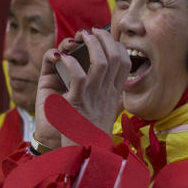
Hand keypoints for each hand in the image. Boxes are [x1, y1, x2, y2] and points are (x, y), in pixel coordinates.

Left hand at [33, 29, 129, 147]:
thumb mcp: (102, 113)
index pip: (125, 63)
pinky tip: (63, 58)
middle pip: (115, 57)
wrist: (82, 155)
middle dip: (104, 38)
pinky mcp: (78, 102)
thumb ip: (106, 97)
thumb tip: (107, 82)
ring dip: (90, 44)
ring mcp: (94, 97)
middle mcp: (108, 94)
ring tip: (80, 37)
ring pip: (99, 61)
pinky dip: (70, 62)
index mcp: (114, 95)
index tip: (106, 38)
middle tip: (91, 32)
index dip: (117, 45)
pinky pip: (78, 75)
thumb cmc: (89, 135)